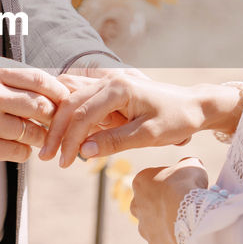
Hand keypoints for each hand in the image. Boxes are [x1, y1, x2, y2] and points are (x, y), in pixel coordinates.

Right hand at [0, 56, 68, 165]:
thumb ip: (11, 75)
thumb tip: (49, 86)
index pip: (38, 79)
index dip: (57, 90)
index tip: (64, 97)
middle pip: (40, 106)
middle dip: (53, 115)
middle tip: (56, 120)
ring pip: (32, 132)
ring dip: (40, 135)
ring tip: (37, 134)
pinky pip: (19, 151)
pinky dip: (24, 150)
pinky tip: (17, 145)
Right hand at [39, 73, 207, 165]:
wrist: (194, 106)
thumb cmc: (176, 119)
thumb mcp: (148, 135)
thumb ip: (115, 142)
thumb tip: (83, 151)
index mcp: (119, 88)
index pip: (83, 114)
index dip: (70, 140)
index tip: (64, 162)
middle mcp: (109, 81)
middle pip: (70, 103)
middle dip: (56, 131)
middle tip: (47, 157)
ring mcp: (108, 84)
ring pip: (71, 100)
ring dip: (59, 122)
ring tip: (51, 147)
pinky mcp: (109, 93)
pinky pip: (82, 102)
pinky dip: (70, 119)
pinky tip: (63, 137)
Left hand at [130, 158, 208, 243]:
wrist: (192, 214)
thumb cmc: (188, 186)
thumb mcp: (191, 165)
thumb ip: (186, 164)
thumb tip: (190, 164)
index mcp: (140, 182)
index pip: (150, 181)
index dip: (168, 184)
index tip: (182, 186)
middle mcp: (137, 206)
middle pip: (146, 206)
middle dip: (161, 206)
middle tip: (181, 205)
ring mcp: (145, 229)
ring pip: (153, 228)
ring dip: (166, 225)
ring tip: (186, 223)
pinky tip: (186, 238)